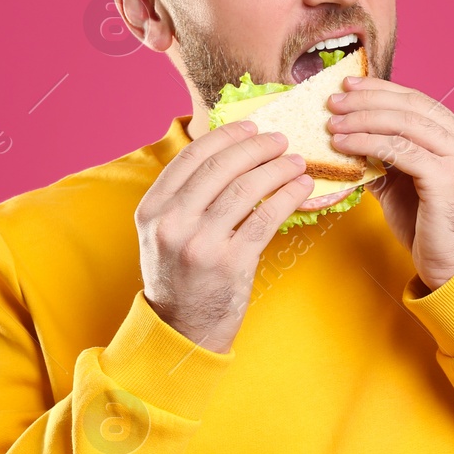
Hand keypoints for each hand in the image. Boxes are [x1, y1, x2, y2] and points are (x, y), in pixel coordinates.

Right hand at [136, 120, 313, 352]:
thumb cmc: (180, 275)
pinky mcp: (230, 263)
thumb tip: (230, 151)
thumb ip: (184, 196)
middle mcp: (172, 222)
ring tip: (296, 162)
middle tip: (280, 140)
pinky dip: (287, 196)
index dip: (226, 136)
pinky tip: (301, 187)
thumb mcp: (164, 231)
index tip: (251, 126)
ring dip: (278, 169)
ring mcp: (201, 243)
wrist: (182, 327)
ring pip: (247, 189)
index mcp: (153, 208)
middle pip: (222, 167)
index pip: (192, 156)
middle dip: (257, 147)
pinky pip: (266, 218)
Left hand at [326, 75, 453, 289]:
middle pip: (411, 107)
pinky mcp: (447, 178)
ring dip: (362, 121)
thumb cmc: (426, 225)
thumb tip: (345, 133)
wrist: (451, 266)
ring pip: (404, 125)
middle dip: (367, 101)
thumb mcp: (402, 181)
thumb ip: (384, 155)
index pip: (418, 100)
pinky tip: (344, 145)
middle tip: (334, 101)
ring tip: (333, 125)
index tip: (349, 85)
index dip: (381, 89)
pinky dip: (368, 143)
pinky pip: (400, 151)